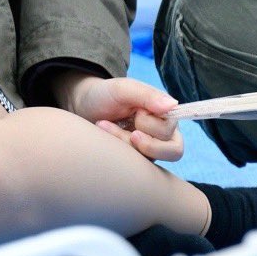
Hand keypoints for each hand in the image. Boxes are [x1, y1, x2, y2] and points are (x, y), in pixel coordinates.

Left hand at [55, 71, 183, 162]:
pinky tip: (103, 134)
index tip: (136, 115)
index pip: (171, 133)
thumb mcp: (123, 89)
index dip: (152, 127)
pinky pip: (133, 167)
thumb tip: (172, 105)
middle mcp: (162, 134)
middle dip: (136, 138)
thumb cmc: (106, 94)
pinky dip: (117, 150)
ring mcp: (149, 149)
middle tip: (119, 124)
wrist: (84, 106)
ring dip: (123, 143)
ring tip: (105, 126)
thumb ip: (147, 95)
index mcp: (165, 115)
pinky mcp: (135, 160)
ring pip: (148, 160)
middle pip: (167, 151)